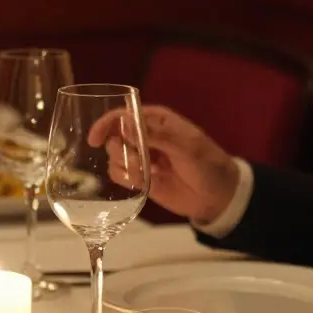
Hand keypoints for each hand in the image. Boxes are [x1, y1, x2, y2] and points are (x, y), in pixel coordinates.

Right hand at [88, 105, 238, 223]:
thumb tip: (124, 122)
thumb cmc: (208, 165)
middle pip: (114, 137)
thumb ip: (156, 135)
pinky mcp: (141, 178)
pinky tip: (145, 183)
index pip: (123, 115)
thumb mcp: (187, 147)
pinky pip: (119, 175)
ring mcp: (142, 158)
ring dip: (126, 166)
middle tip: (142, 162)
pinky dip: (127, 180)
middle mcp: (145, 137)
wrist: (218, 197)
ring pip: (114, 157)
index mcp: (157, 121)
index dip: (105, 124)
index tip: (94, 139)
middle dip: (121, 150)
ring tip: (148, 174)